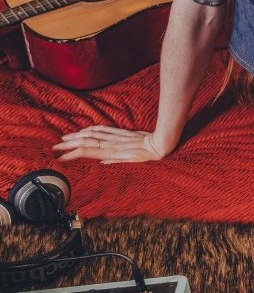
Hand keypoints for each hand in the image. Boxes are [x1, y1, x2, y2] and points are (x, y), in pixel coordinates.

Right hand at [53, 126, 169, 164]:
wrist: (158, 144)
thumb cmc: (146, 156)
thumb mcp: (131, 162)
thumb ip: (115, 161)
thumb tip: (101, 162)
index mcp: (112, 153)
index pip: (87, 152)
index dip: (72, 154)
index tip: (61, 158)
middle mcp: (111, 144)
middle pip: (85, 142)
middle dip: (69, 145)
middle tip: (55, 148)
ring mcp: (115, 136)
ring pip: (91, 134)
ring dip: (76, 136)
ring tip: (64, 140)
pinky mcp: (120, 131)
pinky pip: (102, 129)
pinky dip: (90, 129)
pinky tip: (83, 131)